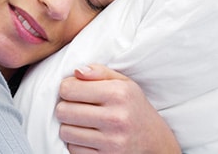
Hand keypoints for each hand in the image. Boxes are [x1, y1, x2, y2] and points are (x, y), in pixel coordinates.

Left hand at [55, 64, 180, 153]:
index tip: (74, 91)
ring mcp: (111, 141)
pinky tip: (89, 135)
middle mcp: (115, 118)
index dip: (66, 88)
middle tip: (76, 107)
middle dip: (65, 107)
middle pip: (63, 111)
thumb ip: (99, 71)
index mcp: (118, 93)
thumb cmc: (132, 106)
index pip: (68, 89)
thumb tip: (76, 71)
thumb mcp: (123, 82)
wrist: (154, 139)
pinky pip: (73, 149)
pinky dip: (76, 142)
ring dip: (69, 126)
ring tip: (82, 121)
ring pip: (65, 131)